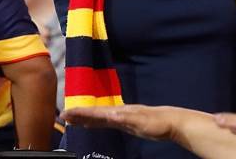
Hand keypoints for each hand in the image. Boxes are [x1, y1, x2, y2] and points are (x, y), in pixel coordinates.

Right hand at [61, 105, 177, 140]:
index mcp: (119, 113)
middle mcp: (118, 113)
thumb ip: (126, 119)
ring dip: (85, 118)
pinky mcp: (126, 122)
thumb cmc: (158, 122)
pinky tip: (93, 123)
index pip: (96, 113)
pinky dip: (96, 122)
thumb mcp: (141, 122)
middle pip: (94, 114)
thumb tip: (111, 116)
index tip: (66, 114)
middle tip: (63, 116)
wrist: (172, 122)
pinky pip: (106, 122)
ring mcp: (122, 117)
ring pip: (99, 117)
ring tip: (72, 119)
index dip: (80, 114)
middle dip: (79, 115)